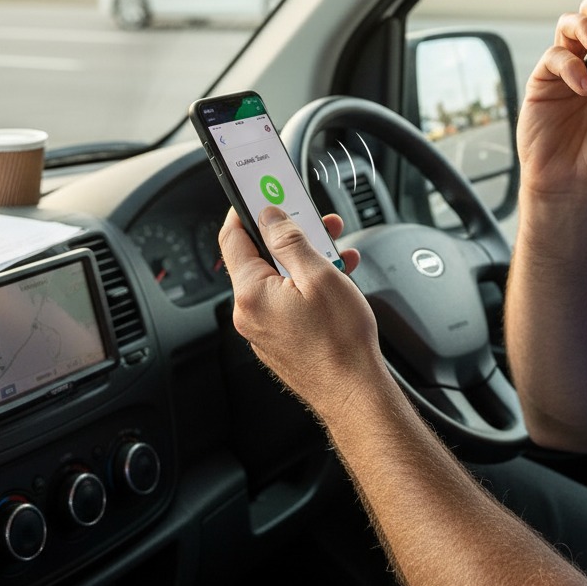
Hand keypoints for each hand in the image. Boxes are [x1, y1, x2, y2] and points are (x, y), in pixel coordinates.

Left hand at [219, 208, 383, 419]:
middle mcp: (250, 313)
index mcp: (251, 293)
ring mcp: (263, 329)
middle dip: (289, 235)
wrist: (354, 392)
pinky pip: (286, 300)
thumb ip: (290, 240)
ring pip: (277, 279)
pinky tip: (335, 280)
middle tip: (315, 222)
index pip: (232, 238)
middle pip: (260, 257)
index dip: (243, 210)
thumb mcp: (319, 276)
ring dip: (304, 259)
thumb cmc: (340, 342)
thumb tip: (269, 216)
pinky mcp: (280, 340)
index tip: (256, 192)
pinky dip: (306, 284)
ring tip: (336, 254)